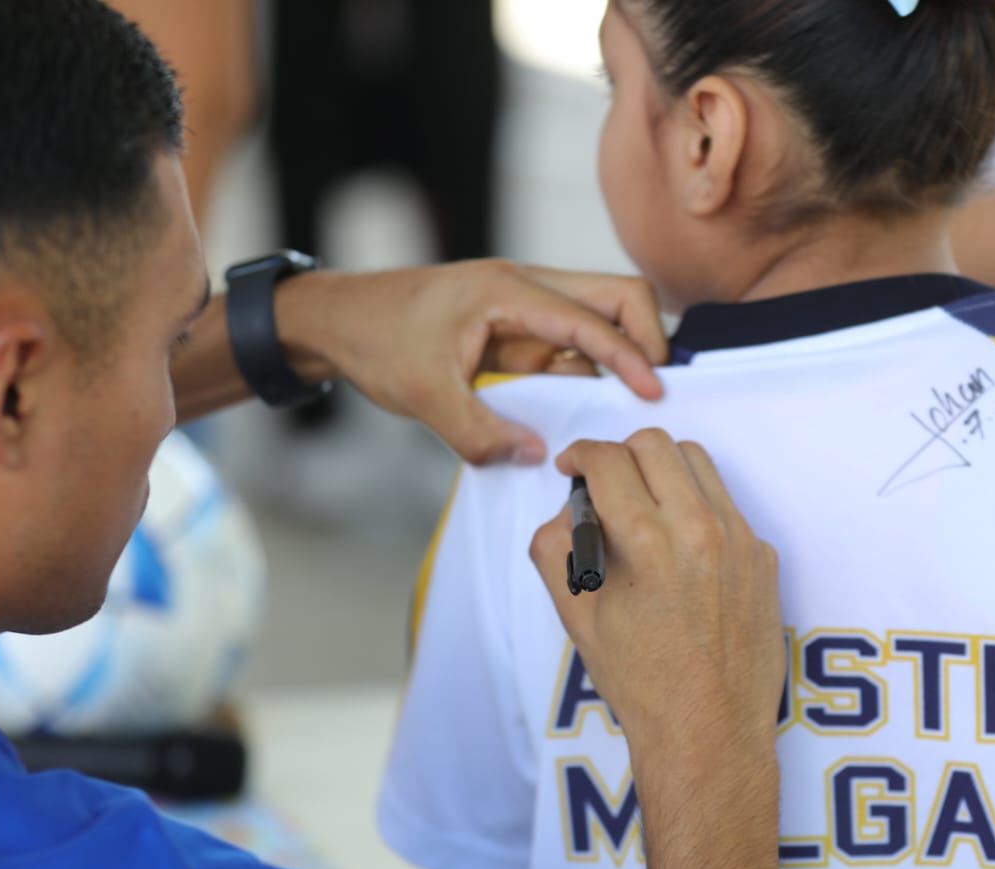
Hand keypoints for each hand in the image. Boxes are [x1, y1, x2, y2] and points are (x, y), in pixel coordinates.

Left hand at [276, 261, 667, 465]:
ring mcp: (524, 307)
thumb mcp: (423, 395)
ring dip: (621, 356)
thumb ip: (479, 433)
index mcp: (505, 289)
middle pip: (615, 293)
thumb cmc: (376, 342)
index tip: (654, 393)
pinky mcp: (517, 331)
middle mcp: (524, 287)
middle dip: (646, 336)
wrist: (338, 321)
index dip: (628, 356)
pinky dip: (591, 372)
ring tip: (636, 406)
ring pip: (599, 317)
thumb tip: (535, 455)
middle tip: (656, 390)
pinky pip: (570, 346)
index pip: (589, 317)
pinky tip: (596, 408)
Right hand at [528, 430, 784, 775]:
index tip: (572, 468)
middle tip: (604, 484)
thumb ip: (557, 547)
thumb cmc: (641, 683)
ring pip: (698, 463)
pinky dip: (696, 509)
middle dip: (620, 454)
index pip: (608, 459)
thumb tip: (569, 508)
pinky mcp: (763, 557)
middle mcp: (701, 528)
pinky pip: (726, 505)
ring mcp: (740, 540)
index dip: (580, 455)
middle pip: (655, 444)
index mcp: (648, 540)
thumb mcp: (576, 615)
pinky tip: (679, 551)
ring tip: (643, 508)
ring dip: (662, 471)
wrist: (708, 733)